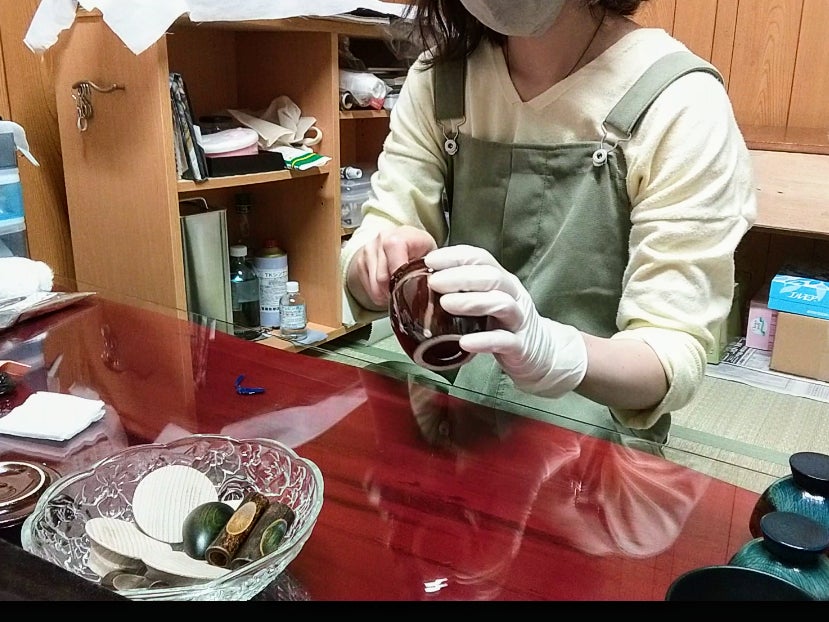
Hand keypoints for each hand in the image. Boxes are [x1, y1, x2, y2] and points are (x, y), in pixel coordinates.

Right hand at [347, 226, 435, 308]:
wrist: (404, 237)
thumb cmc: (419, 246)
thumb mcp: (430, 255)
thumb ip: (428, 269)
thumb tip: (430, 287)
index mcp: (398, 237)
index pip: (395, 268)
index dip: (402, 283)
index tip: (410, 290)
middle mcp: (380, 241)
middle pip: (382, 280)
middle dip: (395, 292)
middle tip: (406, 293)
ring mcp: (368, 250)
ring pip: (374, 287)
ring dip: (386, 294)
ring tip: (398, 290)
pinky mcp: (360, 261)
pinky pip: (368, 288)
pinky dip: (379, 293)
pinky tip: (389, 287)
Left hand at [425, 245, 587, 397]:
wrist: (541, 353)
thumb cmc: (504, 325)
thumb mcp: (486, 301)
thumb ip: (464, 290)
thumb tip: (425, 281)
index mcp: (502, 281)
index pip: (481, 259)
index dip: (456, 256)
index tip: (430, 260)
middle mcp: (512, 295)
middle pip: (491, 277)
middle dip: (460, 277)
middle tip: (433, 282)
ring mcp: (518, 320)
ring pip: (500, 304)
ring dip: (471, 302)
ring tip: (445, 304)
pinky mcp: (520, 346)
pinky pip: (503, 340)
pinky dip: (484, 340)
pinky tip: (464, 342)